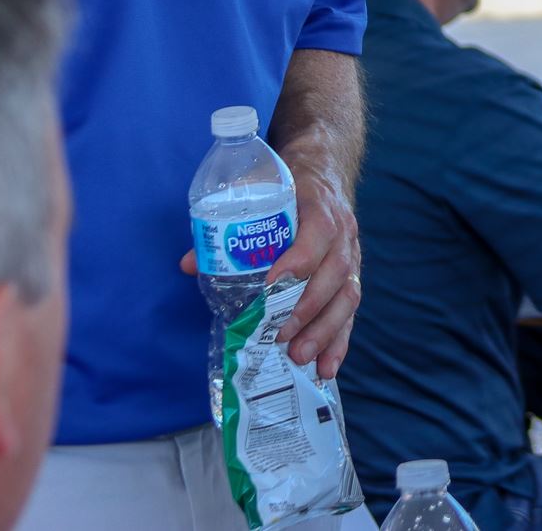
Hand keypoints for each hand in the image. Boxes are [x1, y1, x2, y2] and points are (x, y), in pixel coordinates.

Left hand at [176, 160, 363, 378]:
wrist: (323, 174)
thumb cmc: (287, 186)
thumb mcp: (258, 191)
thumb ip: (228, 223)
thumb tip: (190, 264)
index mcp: (320, 206)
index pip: (319, 232)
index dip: (300, 259)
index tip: (272, 285)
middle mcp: (344, 233)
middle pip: (336, 273)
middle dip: (308, 309)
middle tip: (280, 335)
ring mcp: (352, 256)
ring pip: (347, 296)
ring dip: (324, 331)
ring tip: (299, 357)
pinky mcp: (351, 277)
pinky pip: (350, 312)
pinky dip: (339, 341)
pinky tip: (326, 367)